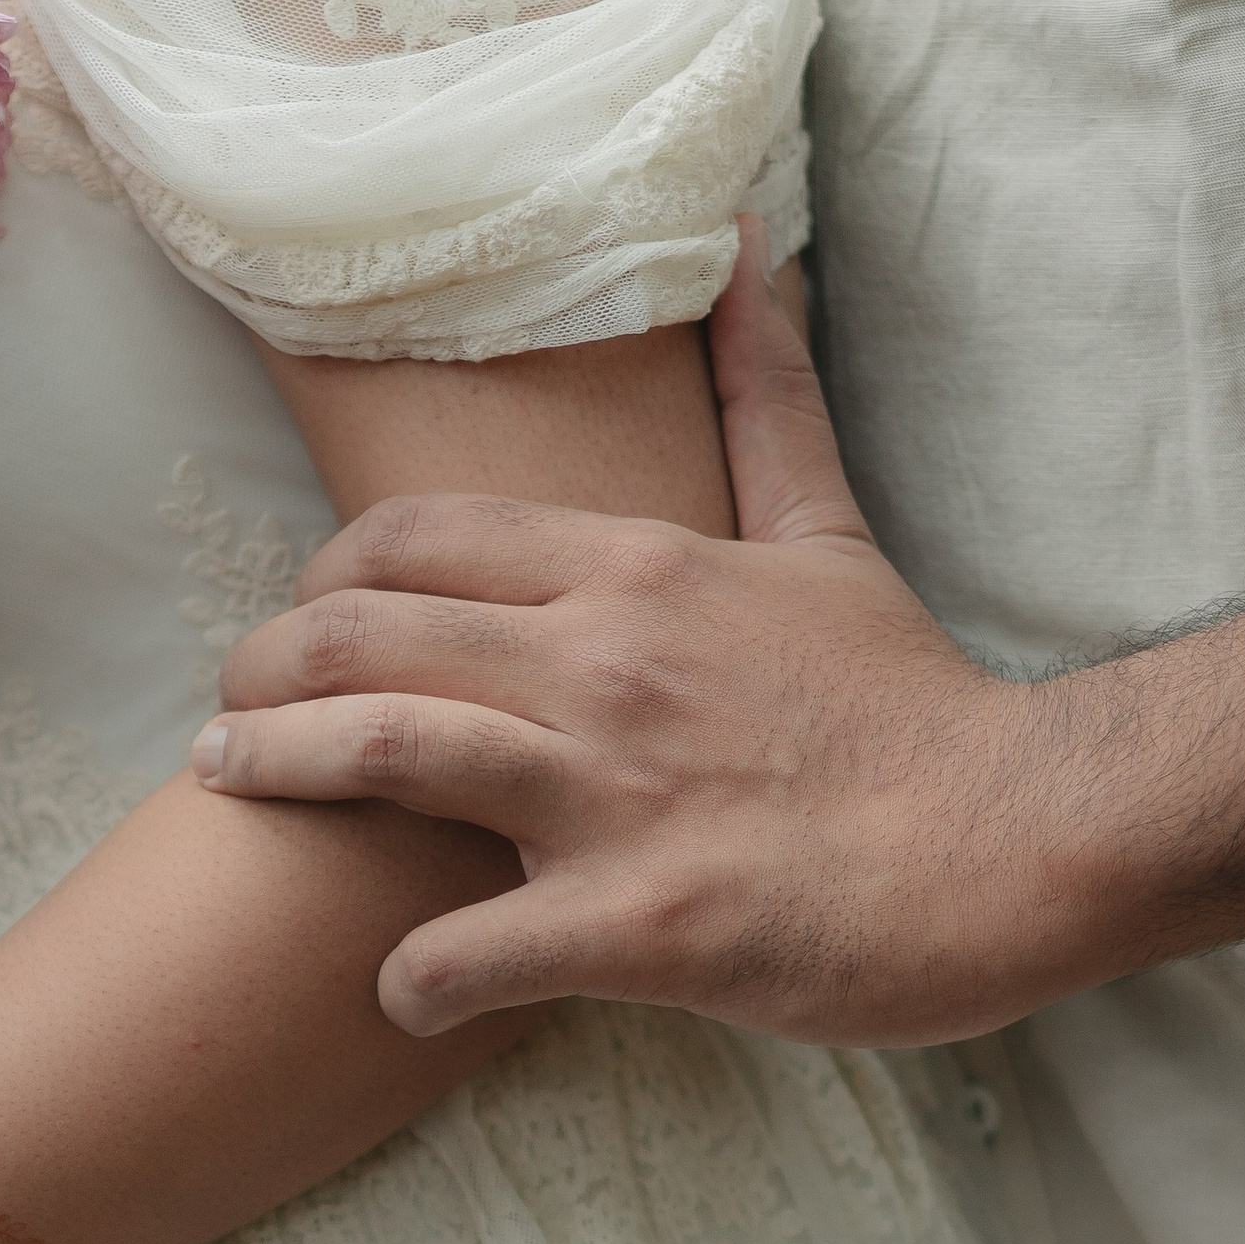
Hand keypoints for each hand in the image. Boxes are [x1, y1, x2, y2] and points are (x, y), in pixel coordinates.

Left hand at [199, 223, 1096, 1046]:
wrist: (1019, 838)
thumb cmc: (912, 706)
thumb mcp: (829, 532)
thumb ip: (764, 401)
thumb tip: (742, 248)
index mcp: (633, 572)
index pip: (415, 538)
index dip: (325, 579)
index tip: (303, 625)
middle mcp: (601, 664)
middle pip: (359, 634)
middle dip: (261, 672)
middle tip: (225, 718)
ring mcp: (612, 794)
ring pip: (375, 755)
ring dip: (274, 773)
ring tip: (226, 789)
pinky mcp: (637, 923)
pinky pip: (460, 949)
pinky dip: (403, 980)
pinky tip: (395, 995)